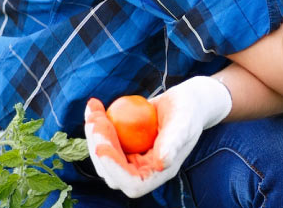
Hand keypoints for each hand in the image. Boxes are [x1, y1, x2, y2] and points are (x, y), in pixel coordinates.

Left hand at [84, 76, 231, 198]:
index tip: (101, 147)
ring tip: (93, 108)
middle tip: (94, 120)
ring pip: (105, 153)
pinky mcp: (125, 143)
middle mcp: (143, 169)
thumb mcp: (184, 123)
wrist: (188, 100)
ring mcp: (132, 157)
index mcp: (158, 172)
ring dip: (94, 133)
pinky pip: (106, 137)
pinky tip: (94, 105)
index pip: (132, 182)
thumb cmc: (190, 110)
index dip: (114, 169)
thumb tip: (162, 164)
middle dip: (98, 146)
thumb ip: (173, 143)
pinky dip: (98, 122)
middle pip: (112, 169)